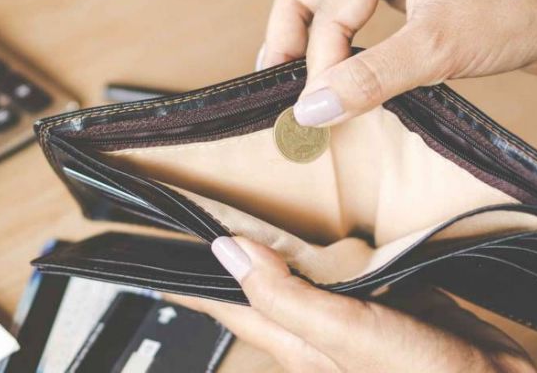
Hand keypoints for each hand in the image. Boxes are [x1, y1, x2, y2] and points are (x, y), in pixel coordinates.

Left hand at [167, 236, 535, 371]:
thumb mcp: (344, 335)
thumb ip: (286, 297)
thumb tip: (227, 253)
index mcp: (292, 337)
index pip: (223, 302)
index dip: (187, 277)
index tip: (152, 248)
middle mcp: (313, 325)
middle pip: (256, 281)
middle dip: (227, 248)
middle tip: (200, 206)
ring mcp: (348, 311)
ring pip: (299, 268)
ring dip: (277, 238)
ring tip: (252, 198)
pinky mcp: (384, 295)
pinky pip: (345, 263)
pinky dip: (330, 240)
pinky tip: (331, 216)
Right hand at [256, 0, 536, 126]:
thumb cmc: (516, 13)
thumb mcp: (438, 47)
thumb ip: (371, 76)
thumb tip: (313, 108)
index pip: (329, 4)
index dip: (320, 59)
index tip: (317, 109)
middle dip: (293, 39)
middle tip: (278, 85)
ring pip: (328, 2)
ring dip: (309, 40)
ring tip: (291, 78)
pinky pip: (355, 16)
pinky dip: (338, 44)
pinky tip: (334, 72)